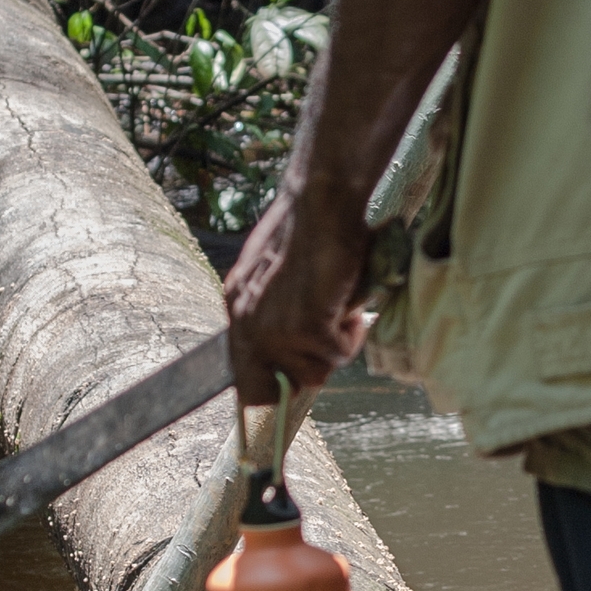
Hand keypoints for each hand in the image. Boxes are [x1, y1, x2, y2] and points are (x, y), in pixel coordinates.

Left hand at [223, 185, 370, 400]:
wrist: (320, 204)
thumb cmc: (306, 223)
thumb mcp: (273, 268)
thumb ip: (273, 303)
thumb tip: (292, 335)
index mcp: (237, 306)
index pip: (244, 376)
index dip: (269, 387)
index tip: (292, 384)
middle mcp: (248, 325)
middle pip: (280, 385)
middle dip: (311, 366)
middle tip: (330, 333)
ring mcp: (274, 331)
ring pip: (316, 373)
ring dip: (336, 345)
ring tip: (342, 307)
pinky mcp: (305, 329)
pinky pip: (339, 354)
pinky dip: (353, 333)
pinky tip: (350, 302)